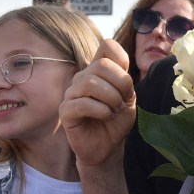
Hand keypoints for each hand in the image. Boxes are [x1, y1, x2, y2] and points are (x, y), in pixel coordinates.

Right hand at [60, 39, 135, 167]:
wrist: (107, 147)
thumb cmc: (116, 121)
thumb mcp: (128, 98)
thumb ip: (125, 80)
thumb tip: (120, 69)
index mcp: (98, 70)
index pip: (107, 46)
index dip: (121, 59)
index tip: (126, 83)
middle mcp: (83, 77)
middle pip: (102, 65)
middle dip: (119, 84)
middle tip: (122, 102)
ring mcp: (71, 93)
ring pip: (91, 83)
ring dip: (111, 98)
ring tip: (114, 111)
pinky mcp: (65, 111)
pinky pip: (83, 103)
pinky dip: (101, 110)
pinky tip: (105, 117)